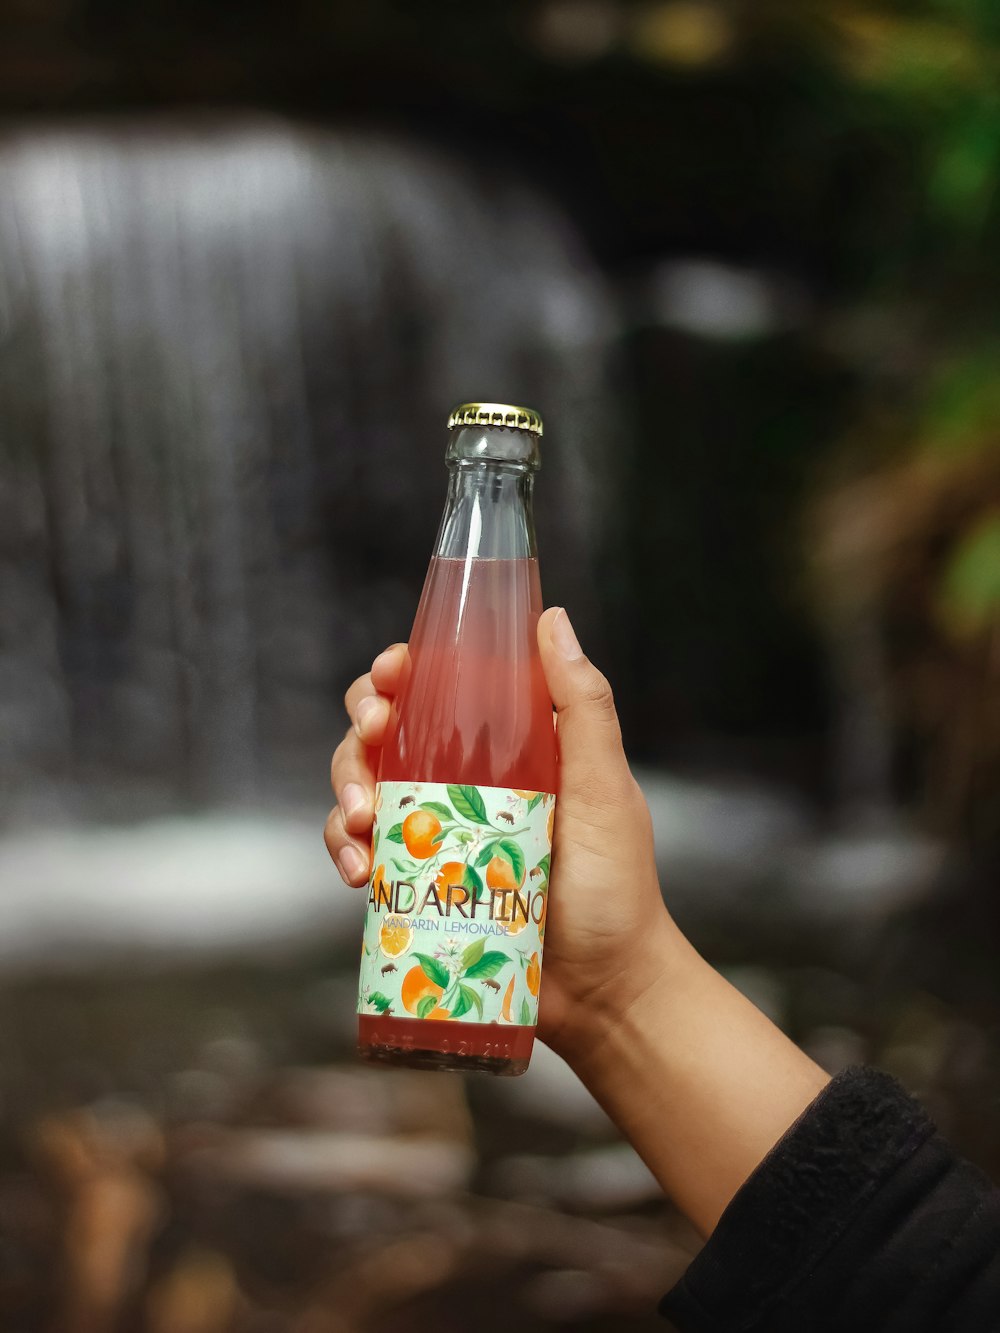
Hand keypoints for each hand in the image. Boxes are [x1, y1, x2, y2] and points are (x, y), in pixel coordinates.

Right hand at [325, 606, 681, 1060]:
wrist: (605, 995)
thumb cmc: (616, 889)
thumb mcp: (605, 788)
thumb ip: (583, 706)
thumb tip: (551, 617)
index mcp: (510, 748)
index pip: (444, 689)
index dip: (404, 672)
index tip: (392, 675)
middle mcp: (466, 785)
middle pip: (387, 733)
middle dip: (362, 728)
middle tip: (372, 737)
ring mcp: (436, 836)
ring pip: (362, 790)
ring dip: (346, 793)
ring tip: (363, 823)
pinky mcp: (416, 886)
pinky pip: (363, 854)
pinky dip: (347, 852)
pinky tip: (359, 874)